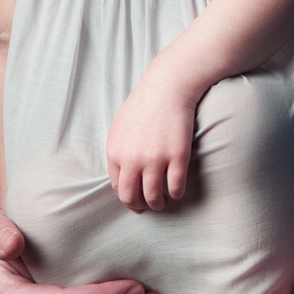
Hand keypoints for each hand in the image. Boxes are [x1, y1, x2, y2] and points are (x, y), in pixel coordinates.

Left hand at [106, 61, 199, 211]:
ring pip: (154, 197)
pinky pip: (176, 187)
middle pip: (132, 197)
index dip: (128, 198)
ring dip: (159, 204)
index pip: (118, 187)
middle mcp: (132, 159)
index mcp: (116, 152)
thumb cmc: (145, 104)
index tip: (136, 201)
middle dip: (141, 206)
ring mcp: (155, 159)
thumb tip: (122, 176)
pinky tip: (178, 191)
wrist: (168, 86)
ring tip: (164, 201)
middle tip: (149, 206)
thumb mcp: (120, 126)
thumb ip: (119, 151)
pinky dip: (177, 194)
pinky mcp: (177, 156)